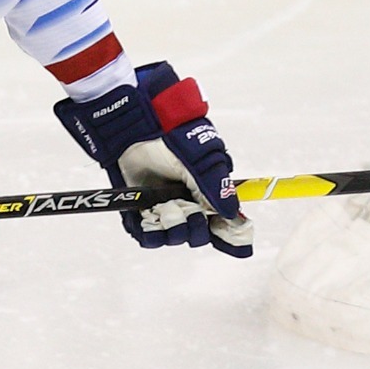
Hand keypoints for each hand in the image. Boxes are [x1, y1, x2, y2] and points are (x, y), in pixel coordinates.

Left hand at [54, 62, 252, 256]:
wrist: (136, 127)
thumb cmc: (172, 139)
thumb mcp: (201, 162)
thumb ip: (217, 188)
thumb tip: (233, 214)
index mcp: (206, 191)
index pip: (221, 223)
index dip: (227, 235)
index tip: (229, 240)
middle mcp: (186, 202)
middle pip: (197, 235)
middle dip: (195, 229)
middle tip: (189, 212)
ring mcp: (162, 207)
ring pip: (174, 237)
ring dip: (173, 229)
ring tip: (165, 209)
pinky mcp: (139, 210)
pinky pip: (147, 235)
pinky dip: (151, 235)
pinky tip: (152, 225)